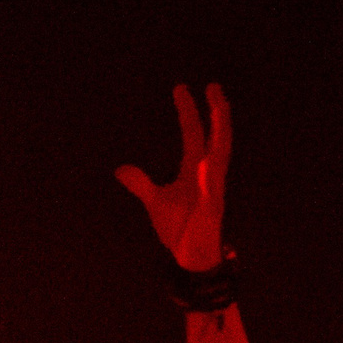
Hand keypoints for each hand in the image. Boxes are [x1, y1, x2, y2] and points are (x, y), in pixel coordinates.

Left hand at [115, 83, 230, 272]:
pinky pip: (211, 192)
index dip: (187, 111)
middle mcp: (208, 175)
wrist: (190, 257)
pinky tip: (205, 163)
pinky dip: (208, 178)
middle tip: (212, 85)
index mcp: (194, 169)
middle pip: (216, 136)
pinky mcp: (211, 212)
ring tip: (219, 107)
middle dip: (216, 111)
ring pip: (221, 156)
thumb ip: (140, 184)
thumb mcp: (155, 201)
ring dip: (221, 132)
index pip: (193, 133)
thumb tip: (121, 169)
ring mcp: (213, 191)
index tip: (180, 88)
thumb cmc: (179, 227)